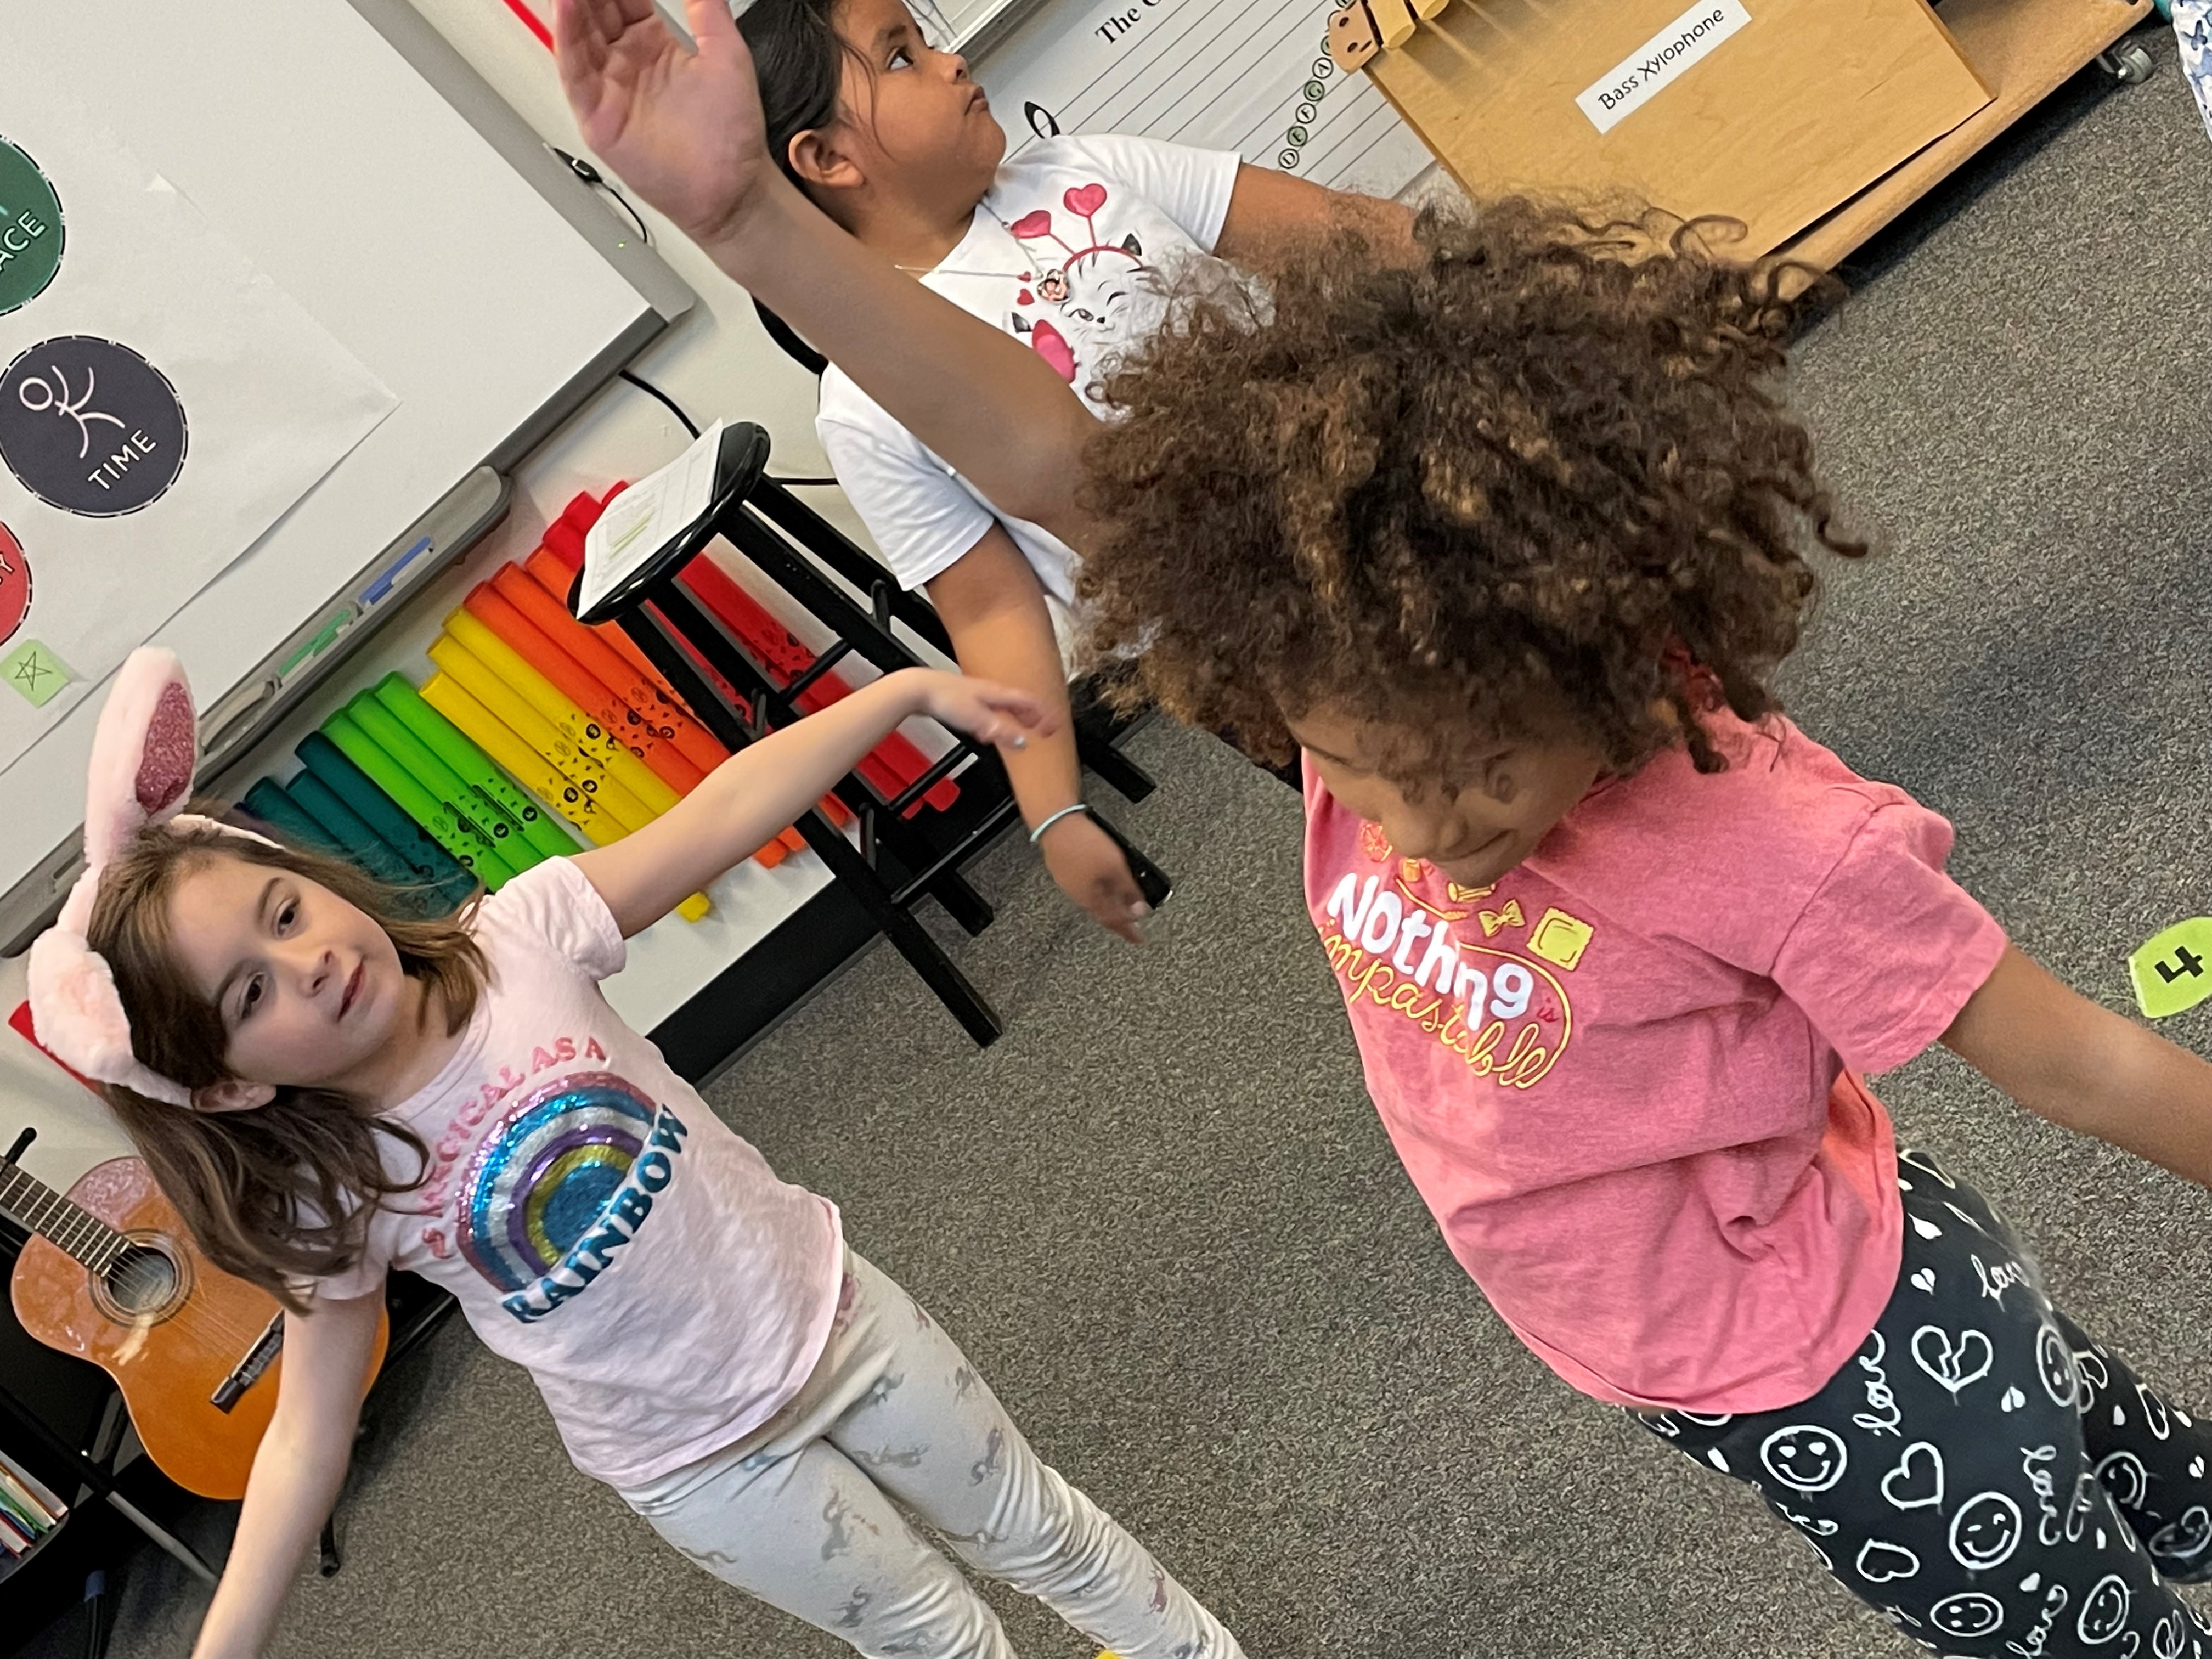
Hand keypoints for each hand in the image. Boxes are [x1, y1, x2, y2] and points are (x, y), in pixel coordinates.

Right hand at [552, 0, 774, 246]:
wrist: (733, 188)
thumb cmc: (732, 134)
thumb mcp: (726, 54)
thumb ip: (708, 10)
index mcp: (652, 43)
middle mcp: (625, 62)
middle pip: (594, 9)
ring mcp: (609, 88)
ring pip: (578, 34)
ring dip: (572, 3)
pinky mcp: (598, 116)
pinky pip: (575, 72)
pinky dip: (566, 38)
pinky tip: (566, 8)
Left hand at [905, 669, 1056, 749]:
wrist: (918, 689)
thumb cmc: (944, 697)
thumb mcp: (976, 719)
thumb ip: (1000, 731)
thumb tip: (1022, 742)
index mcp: (997, 693)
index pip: (1029, 702)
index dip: (1044, 714)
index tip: (1054, 726)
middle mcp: (989, 691)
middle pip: (1019, 702)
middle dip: (1034, 716)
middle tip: (1044, 729)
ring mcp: (977, 694)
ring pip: (1004, 705)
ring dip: (1017, 718)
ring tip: (1022, 729)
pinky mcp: (964, 700)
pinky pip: (989, 709)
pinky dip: (998, 719)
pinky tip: (989, 728)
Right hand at [1040, 812, 1150, 942]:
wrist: (1055, 823)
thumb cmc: (1083, 843)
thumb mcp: (1115, 867)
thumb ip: (1128, 890)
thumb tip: (1140, 910)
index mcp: (1092, 899)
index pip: (1115, 921)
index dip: (1129, 931)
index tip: (1139, 939)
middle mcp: (1079, 896)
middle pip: (1103, 915)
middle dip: (1119, 923)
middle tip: (1130, 929)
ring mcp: (1070, 884)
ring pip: (1094, 903)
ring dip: (1109, 909)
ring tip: (1120, 910)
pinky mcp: (1066, 871)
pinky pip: (1086, 890)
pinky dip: (1099, 894)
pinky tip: (1103, 888)